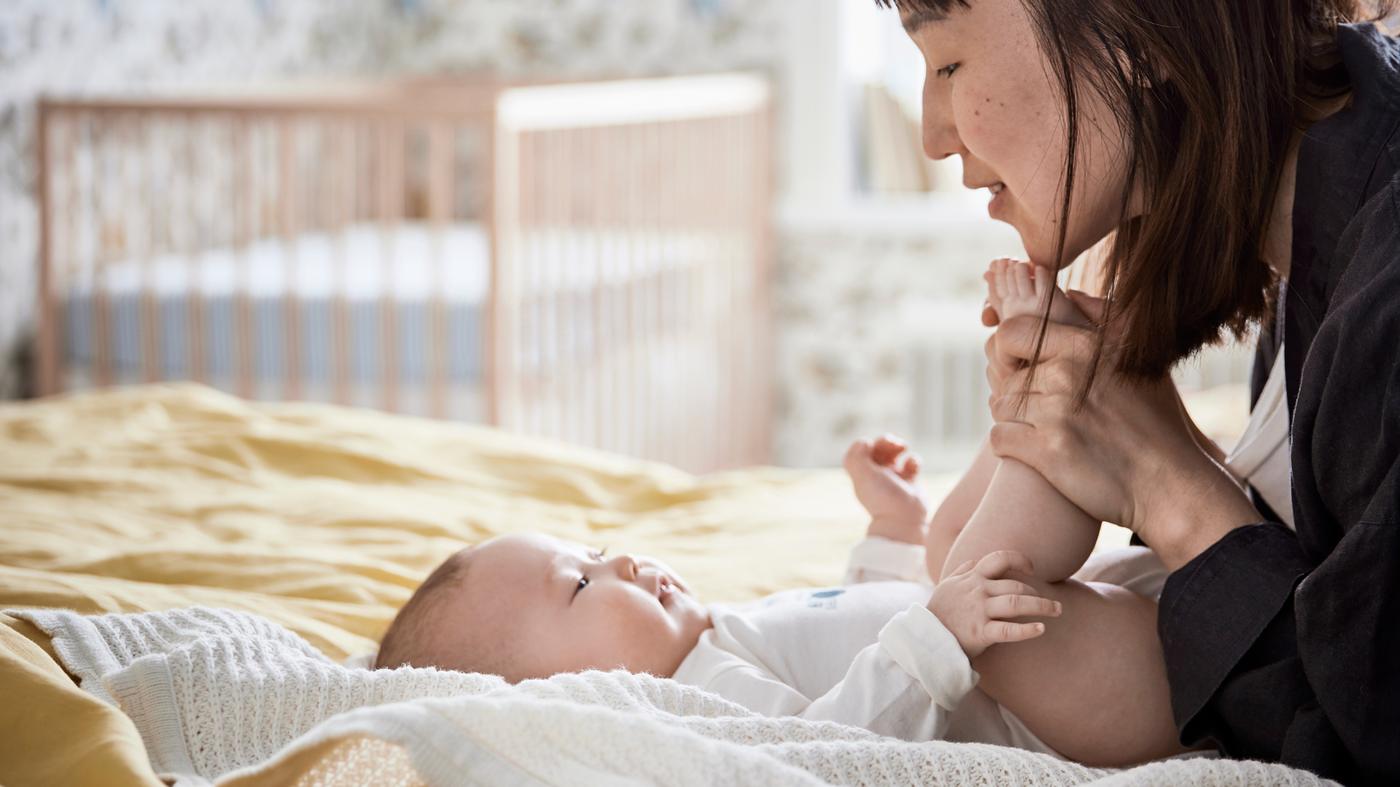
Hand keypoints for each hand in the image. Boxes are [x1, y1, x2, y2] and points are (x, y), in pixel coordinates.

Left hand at [844, 435, 928, 544]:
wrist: (904, 520)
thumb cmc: (883, 498)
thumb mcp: (864, 476)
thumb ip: (856, 457)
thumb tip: (864, 442)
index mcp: (863, 475)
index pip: (861, 451)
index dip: (867, 443)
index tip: (872, 446)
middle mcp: (877, 477)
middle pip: (878, 450)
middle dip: (886, 441)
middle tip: (894, 443)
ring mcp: (894, 479)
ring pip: (895, 454)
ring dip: (899, 446)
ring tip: (903, 448)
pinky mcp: (910, 483)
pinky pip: (912, 464)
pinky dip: (913, 460)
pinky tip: (913, 466)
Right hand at [928, 551, 1060, 658]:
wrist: (924, 639)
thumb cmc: (938, 613)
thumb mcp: (946, 586)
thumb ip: (961, 572)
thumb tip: (973, 561)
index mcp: (972, 578)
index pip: (999, 559)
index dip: (1020, 560)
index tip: (1032, 570)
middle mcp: (978, 591)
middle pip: (1016, 586)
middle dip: (1038, 594)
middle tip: (1053, 605)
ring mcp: (979, 611)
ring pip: (1017, 603)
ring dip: (1042, 606)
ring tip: (1057, 610)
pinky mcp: (980, 632)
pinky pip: (1008, 630)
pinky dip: (1027, 630)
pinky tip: (1040, 629)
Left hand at [983, 292, 1258, 567]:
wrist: (1169, 483)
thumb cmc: (1154, 420)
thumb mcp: (1139, 357)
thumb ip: (1101, 318)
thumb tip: (1068, 294)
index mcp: (1088, 345)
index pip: (1011, 332)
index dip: (1006, 350)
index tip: (1018, 367)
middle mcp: (1070, 373)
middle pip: (1005, 375)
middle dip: (1014, 392)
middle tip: (1036, 409)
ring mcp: (1057, 412)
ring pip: (999, 405)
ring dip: (1012, 419)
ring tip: (1040, 429)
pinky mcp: (1047, 450)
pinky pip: (999, 438)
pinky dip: (1009, 446)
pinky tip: (1032, 451)